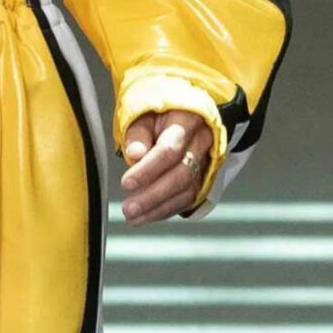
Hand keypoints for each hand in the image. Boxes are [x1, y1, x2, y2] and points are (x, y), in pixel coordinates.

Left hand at [119, 109, 211, 224]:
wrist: (182, 114)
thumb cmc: (159, 114)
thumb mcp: (144, 114)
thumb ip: (137, 133)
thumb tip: (135, 154)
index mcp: (187, 121)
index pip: (170, 150)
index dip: (147, 170)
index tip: (126, 183)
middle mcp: (202, 142)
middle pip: (182, 174)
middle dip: (153, 195)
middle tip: (129, 208)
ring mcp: (206, 161)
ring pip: (188, 191)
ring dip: (159, 208)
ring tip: (134, 217)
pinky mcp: (203, 177)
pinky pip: (188, 198)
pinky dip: (167, 210)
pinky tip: (148, 216)